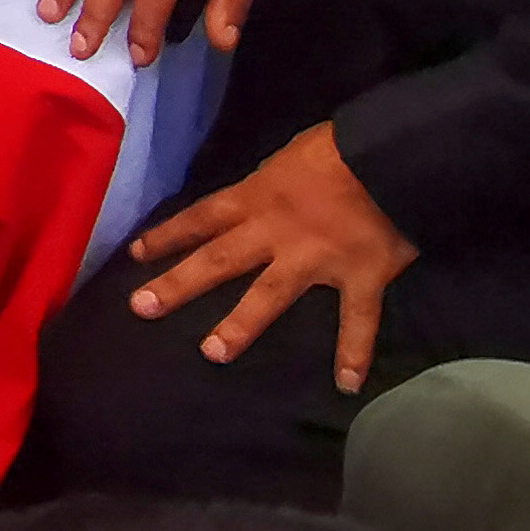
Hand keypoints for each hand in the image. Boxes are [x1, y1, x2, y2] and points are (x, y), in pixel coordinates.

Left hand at [124, 123, 416, 389]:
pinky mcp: (360, 275)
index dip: (167, 236)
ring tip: (212, 354)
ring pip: (269, 296)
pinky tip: (347, 384)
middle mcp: (276, 231)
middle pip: (218, 259)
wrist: (395, 151)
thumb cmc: (341, 146)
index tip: (135, 255)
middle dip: (178, 284)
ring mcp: (316, 257)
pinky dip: (354, 352)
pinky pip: (357, 320)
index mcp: (258, 196)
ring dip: (239, 326)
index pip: (201, 217)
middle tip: (142, 308)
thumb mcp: (291, 156)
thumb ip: (271, 183)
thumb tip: (263, 195)